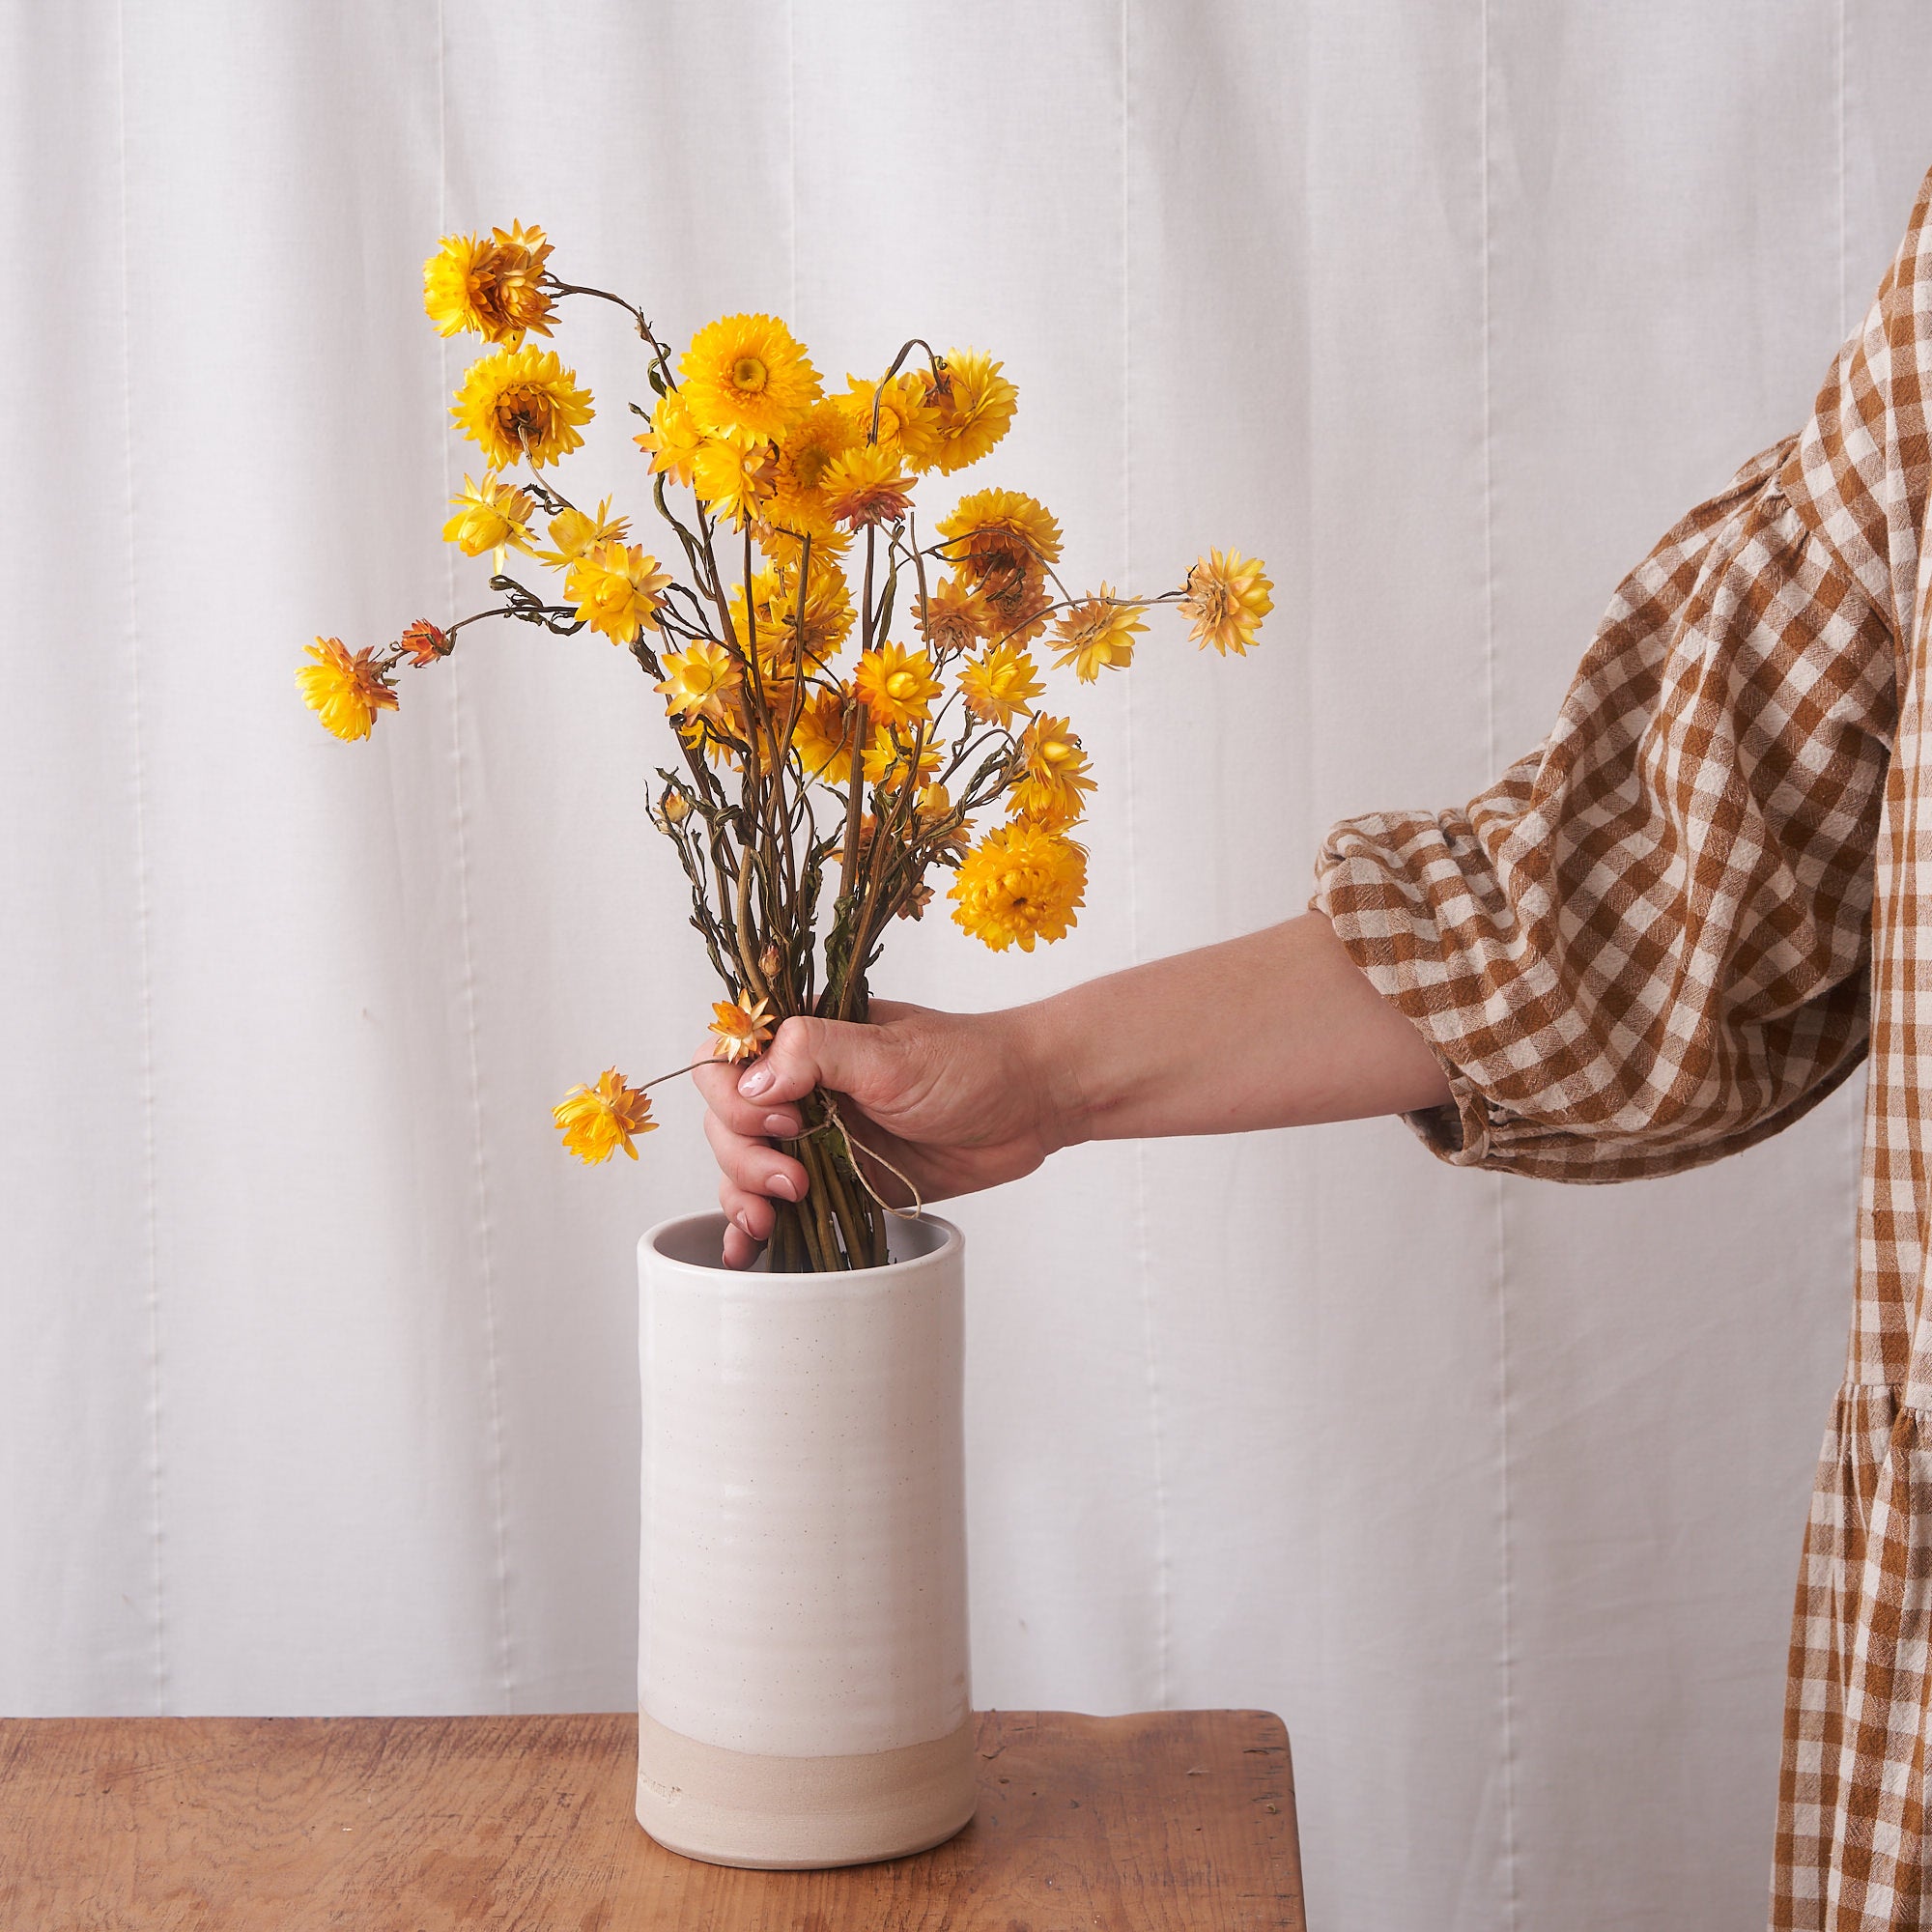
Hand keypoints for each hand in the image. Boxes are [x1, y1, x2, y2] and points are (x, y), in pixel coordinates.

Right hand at [694, 998, 1066, 1267]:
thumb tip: (752, 1081)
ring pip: (742, 1165)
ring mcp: (816, 1135)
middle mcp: (801, 1084)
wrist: (1032, 1107)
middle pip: (726, 1120)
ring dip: (742, 1194)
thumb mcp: (893, 1052)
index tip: (782, 1121)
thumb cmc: (972, 1064)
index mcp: (807, 1039)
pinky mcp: (838, 1179)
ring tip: (774, 1218)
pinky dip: (752, 1226)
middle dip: (742, 1156)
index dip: (735, 1096)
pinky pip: (778, 1202)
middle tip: (793, 1180)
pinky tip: (745, 1248)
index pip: (727, 1057)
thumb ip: (817, 1054)